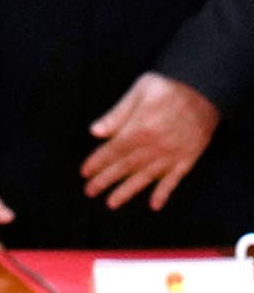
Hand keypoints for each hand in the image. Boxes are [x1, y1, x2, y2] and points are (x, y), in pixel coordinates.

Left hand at [82, 72, 220, 210]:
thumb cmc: (170, 87)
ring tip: (111, 203)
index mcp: (141, 129)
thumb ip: (118, 113)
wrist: (208, 88)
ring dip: (127, 191)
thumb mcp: (141, 90)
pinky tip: (154, 205)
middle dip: (105, 180)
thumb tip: (95, 132)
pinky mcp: (188, 157)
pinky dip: (164, 193)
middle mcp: (155, 146)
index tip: (84, 172)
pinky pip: (174, 179)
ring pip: (145, 177)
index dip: (96, 163)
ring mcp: (172, 154)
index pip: (112, 150)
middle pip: (125, 167)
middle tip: (90, 191)